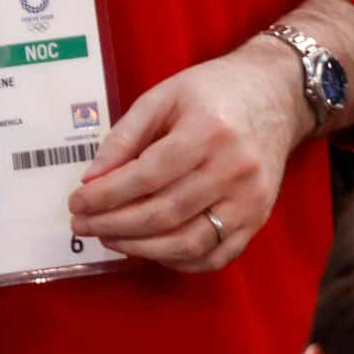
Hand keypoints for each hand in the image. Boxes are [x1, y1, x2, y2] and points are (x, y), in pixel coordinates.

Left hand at [67, 39, 313, 272]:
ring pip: (187, 243)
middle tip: (82, 225)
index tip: (76, 203)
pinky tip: (148, 248)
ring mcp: (250, 200)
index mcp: (209, 131)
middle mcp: (234, 169)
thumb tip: (91, 179)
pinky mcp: (258, 219)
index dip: (105, 196)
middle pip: (163, 214)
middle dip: (113, 225)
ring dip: (139, 248)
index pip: (147, 176)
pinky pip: (214, 256)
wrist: (277, 95)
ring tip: (108, 238)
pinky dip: (176, 261)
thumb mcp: (163, 96)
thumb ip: (124, 136)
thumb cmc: (213, 92)